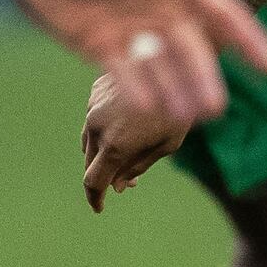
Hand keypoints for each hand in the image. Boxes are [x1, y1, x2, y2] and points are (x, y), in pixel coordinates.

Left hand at [0, 0, 266, 201]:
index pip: (220, 14)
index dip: (247, 38)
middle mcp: (158, 8)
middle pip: (190, 49)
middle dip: (204, 77)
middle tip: (216, 110)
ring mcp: (130, 30)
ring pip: (161, 67)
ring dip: (175, 90)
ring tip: (188, 118)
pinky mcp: (98, 44)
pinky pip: (123, 72)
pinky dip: (135, 89)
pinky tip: (146, 109)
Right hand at [81, 65, 198, 208]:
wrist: (172, 58)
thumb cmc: (178, 104)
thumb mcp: (167, 144)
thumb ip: (138, 166)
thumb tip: (119, 186)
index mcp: (114, 145)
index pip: (93, 182)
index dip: (95, 198)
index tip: (100, 208)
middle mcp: (97, 126)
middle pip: (89, 162)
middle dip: (105, 175)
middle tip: (127, 180)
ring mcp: (93, 106)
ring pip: (88, 139)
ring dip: (101, 152)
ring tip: (126, 153)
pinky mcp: (95, 89)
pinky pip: (93, 116)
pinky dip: (104, 127)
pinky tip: (125, 123)